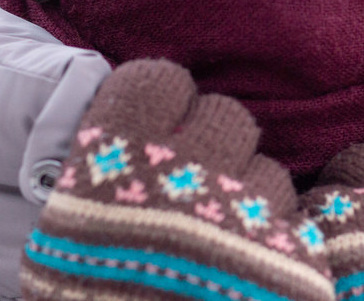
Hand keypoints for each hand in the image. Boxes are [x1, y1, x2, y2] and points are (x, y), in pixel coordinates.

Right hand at [20, 59, 332, 300]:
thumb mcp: (66, 245)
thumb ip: (104, 175)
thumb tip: (139, 134)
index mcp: (114, 169)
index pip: (159, 82)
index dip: (161, 106)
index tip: (157, 132)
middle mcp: (183, 184)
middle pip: (227, 120)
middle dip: (215, 151)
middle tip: (194, 195)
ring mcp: (244, 226)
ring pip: (270, 173)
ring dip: (252, 201)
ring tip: (222, 250)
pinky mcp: (295, 270)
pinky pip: (297, 228)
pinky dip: (279, 249)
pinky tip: (250, 279)